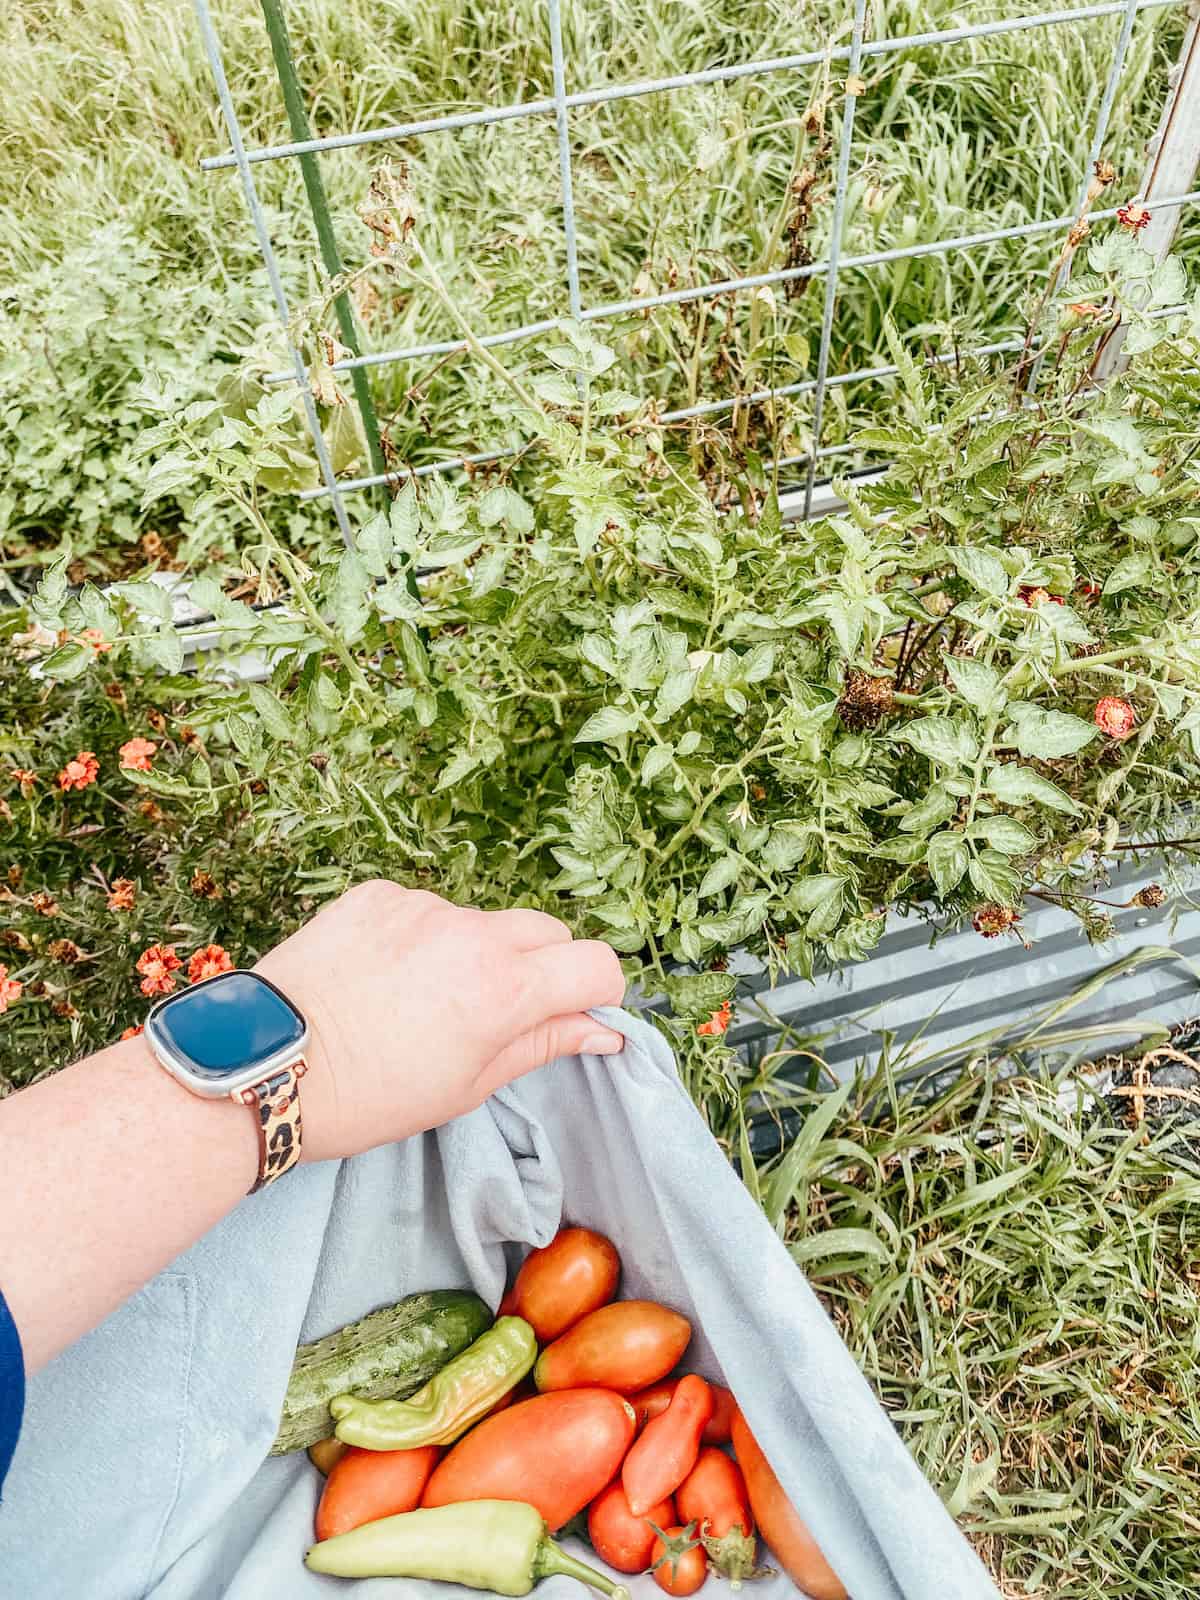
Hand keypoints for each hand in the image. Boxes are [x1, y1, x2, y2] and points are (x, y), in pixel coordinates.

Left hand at [255, 881, 625, 1162]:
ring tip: (423, 1002)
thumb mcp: (466, 1086)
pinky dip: (421, 939)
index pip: (595, 964)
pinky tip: (384, 979)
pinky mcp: (377, 894)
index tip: (579, 1015)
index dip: (597, 993)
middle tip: (500, 1014)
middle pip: (546, 931)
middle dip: (543, 968)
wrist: (265, 1064)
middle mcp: (470, 932)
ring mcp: (420, 906)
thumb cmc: (367, 1095)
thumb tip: (601, 1029)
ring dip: (475, 953)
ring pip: (482, 922)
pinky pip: (424, 910)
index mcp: (503, 988)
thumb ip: (542, 1044)